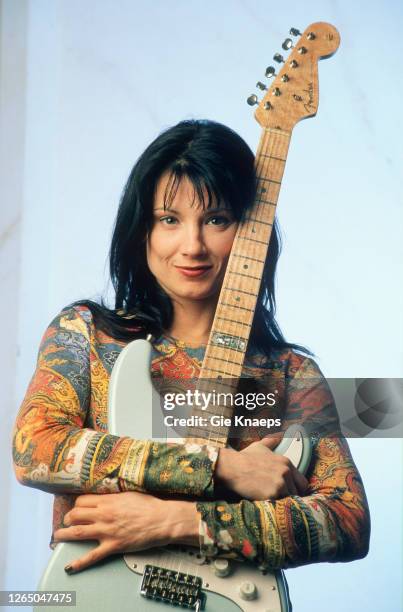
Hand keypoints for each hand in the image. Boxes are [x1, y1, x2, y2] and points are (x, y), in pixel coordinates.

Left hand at [53, 492, 198, 572]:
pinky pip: (92, 556)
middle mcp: (103, 515)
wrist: (161, 519)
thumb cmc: (149, 505)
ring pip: (77, 533)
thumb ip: (113, 497)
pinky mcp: (112, 546)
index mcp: (107, 501)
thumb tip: (104, 497)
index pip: (81, 501)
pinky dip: (79, 563)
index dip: (77, 506)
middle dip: (68, 519)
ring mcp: (106, 531)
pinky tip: (69, 567)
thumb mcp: (128, 494)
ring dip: (63, 535)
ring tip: (57, 537)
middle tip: (67, 522)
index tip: (78, 509)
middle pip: (75, 515)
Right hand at [215, 435, 307, 500]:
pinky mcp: (272, 493)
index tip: (287, 491)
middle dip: (290, 496)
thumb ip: (272, 441)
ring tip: (271, 500)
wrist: (232, 467)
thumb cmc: (244, 458)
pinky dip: (274, 505)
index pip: (302, 482)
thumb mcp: (260, 446)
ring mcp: (280, 483)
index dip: (295, 488)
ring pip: (289, 499)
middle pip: (297, 492)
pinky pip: (279, 504)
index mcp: (286, 462)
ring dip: (281, 501)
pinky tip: (266, 501)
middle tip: (279, 497)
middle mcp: (286, 471)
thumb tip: (280, 434)